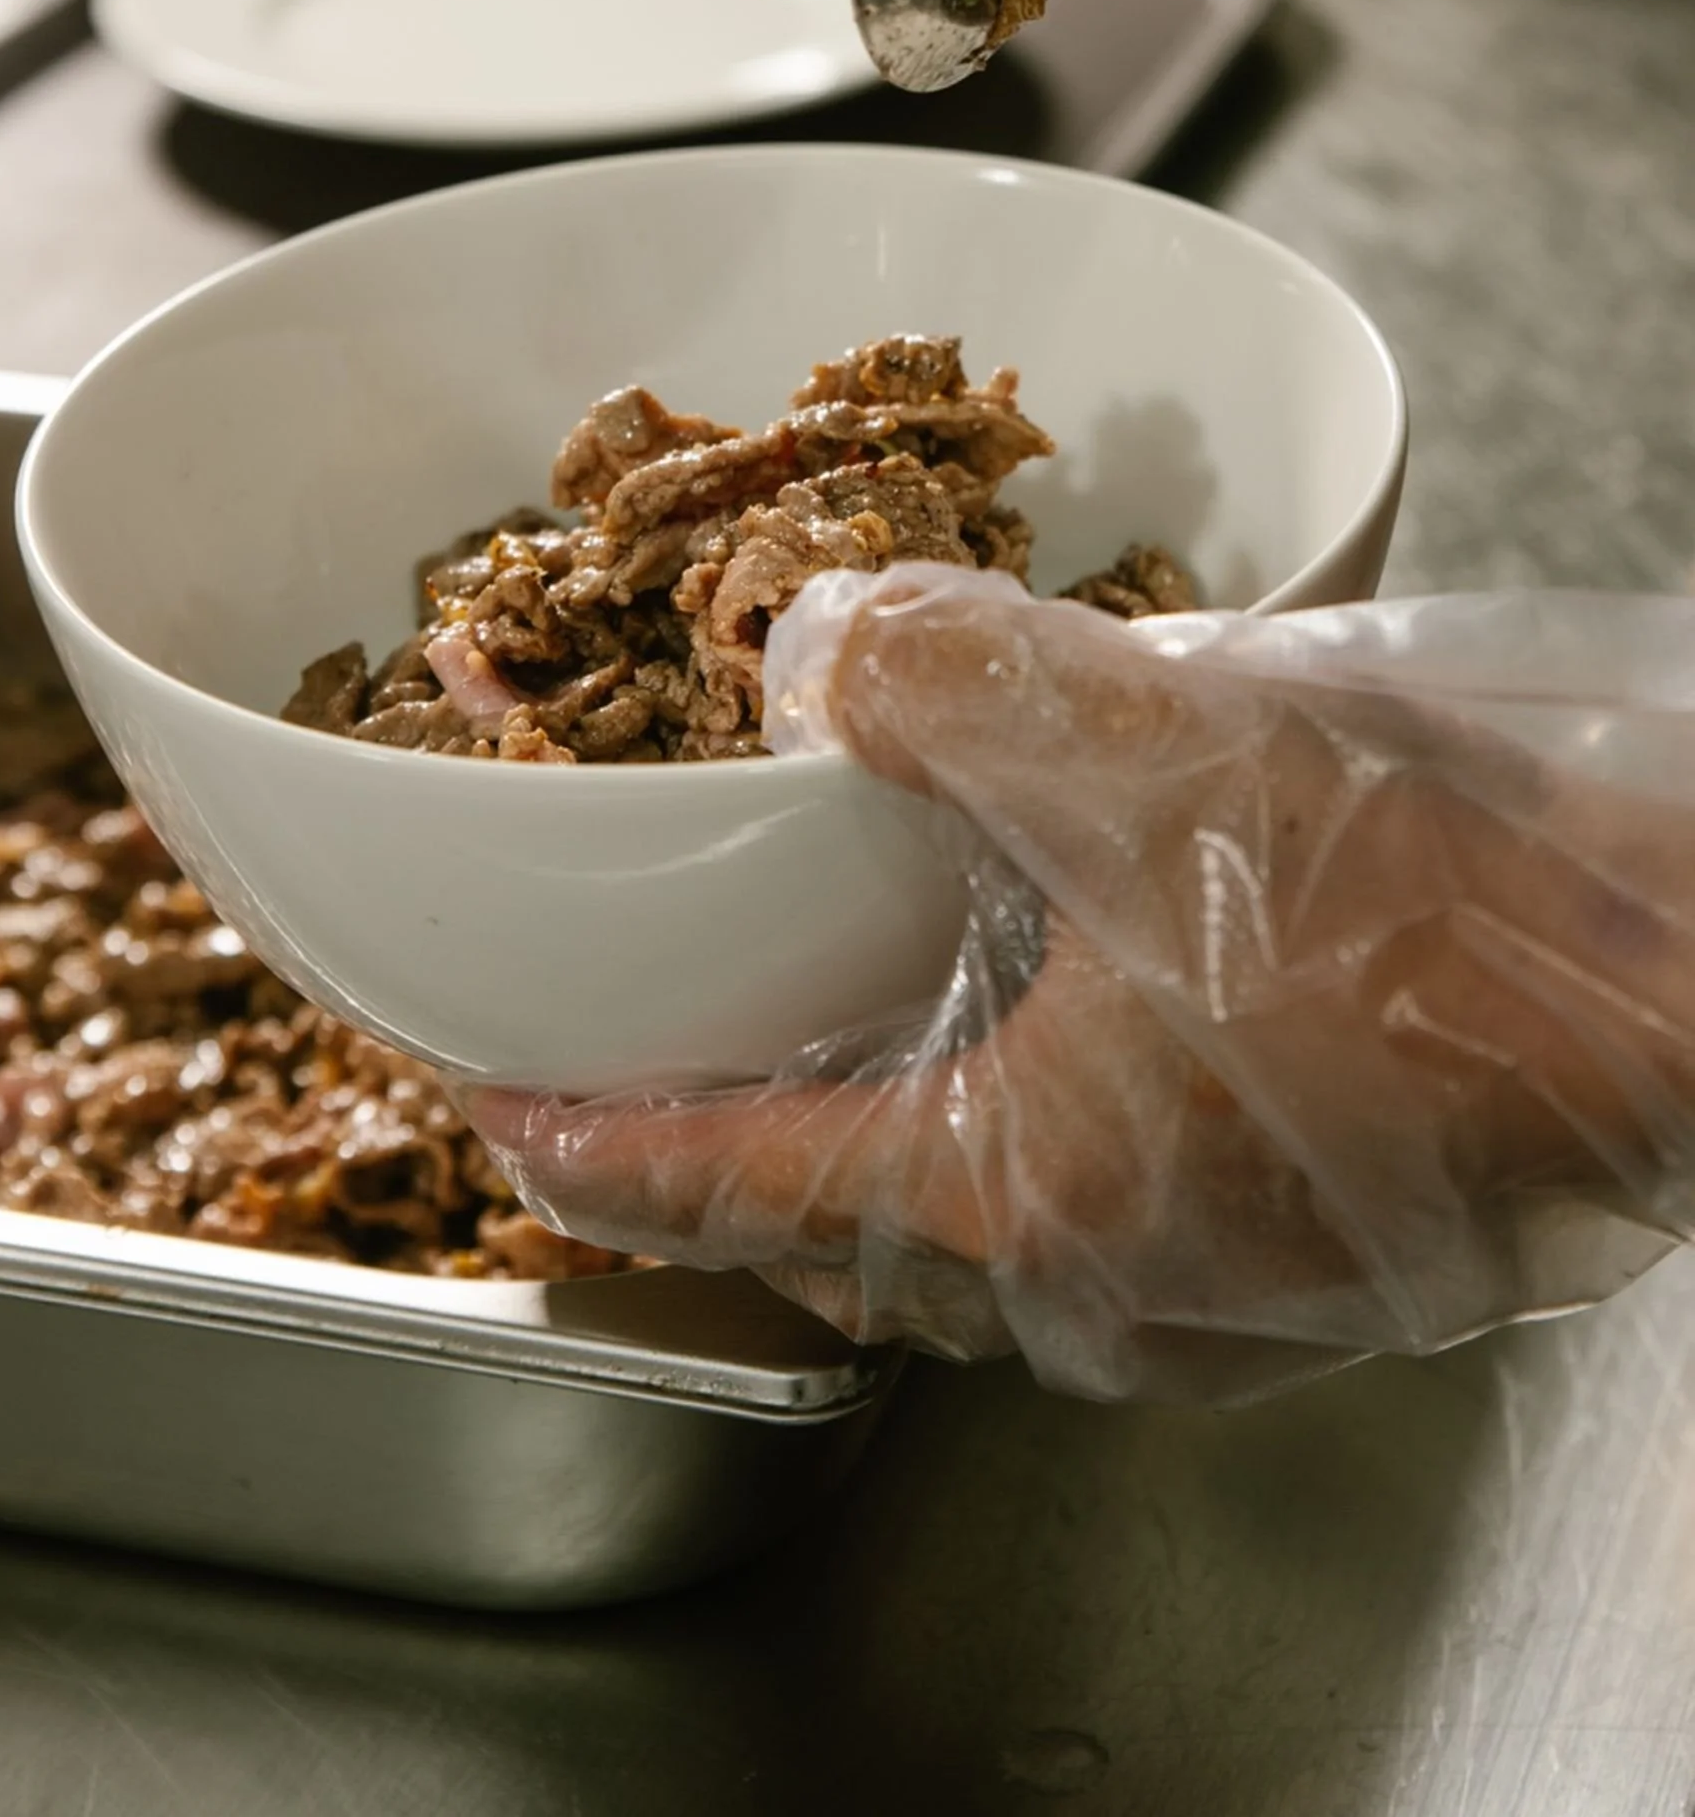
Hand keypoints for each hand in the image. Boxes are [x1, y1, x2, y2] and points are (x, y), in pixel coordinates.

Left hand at [472, 568, 1694, 1403]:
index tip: (481, 1104)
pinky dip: (1008, 1103)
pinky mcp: (1308, 1240)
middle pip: (836, 1229)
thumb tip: (817, 657)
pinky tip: (1026, 988)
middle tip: (631, 1045)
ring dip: (870, 1118)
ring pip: (970, 1221)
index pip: (723, 1187)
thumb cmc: (1462, 917)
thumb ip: (950, 685)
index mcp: (1022, 1201)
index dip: (577, 1141)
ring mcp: (1214, 1287)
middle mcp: (1102, 1287)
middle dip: (719, 1138)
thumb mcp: (1164, 749)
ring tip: (807, 1005)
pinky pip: (1093, 1191)